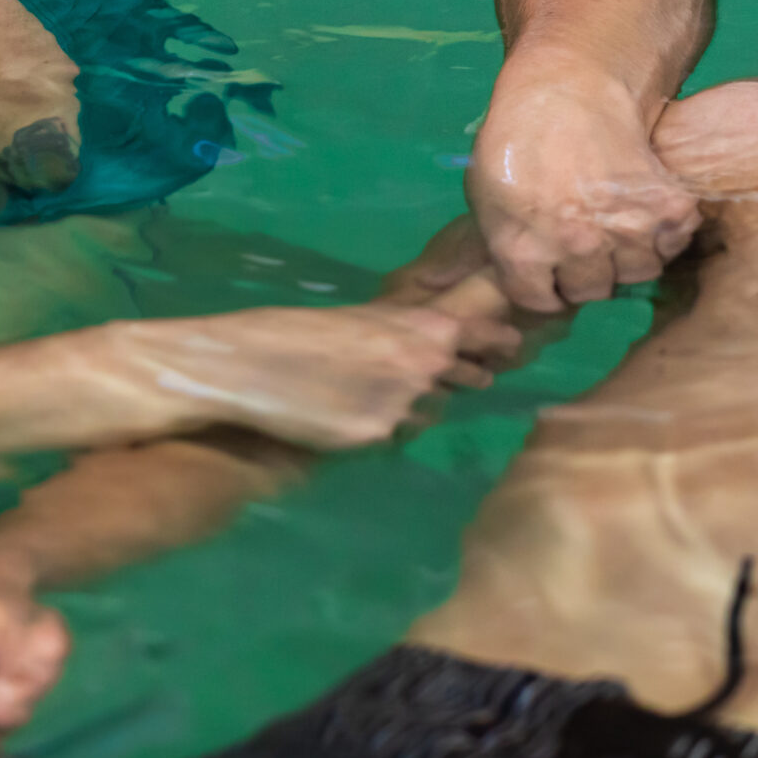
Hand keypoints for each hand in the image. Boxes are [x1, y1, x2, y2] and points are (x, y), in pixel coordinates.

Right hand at [133, 301, 520, 450]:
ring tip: (365, 394)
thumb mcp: (360, 319)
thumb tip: (437, 343)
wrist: (246, 365)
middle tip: (435, 376)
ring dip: (411, 408)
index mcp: (424, 328)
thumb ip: (403, 332)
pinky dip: (380, 430)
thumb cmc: (296, 331)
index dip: (500, 342)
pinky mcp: (376, 439)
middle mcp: (425, 367)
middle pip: (464, 380)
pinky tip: (346, 416)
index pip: (487, 338)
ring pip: (428, 413)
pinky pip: (394, 436)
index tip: (511, 347)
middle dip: (455, 379)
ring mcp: (404, 407)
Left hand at [466, 79, 701, 311]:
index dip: (545, 286)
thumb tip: (523, 267)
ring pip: (637, 272)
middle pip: (592, 290)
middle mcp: (576, 249)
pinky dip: (665, 231)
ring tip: (618, 227)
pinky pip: (673, 242)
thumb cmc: (517, 134)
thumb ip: (504, 238)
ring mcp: (625, 229)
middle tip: (586, 244)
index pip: (541, 301)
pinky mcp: (667, 207)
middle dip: (586, 272)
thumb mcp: (485, 191)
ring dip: (628, 255)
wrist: (570, 84)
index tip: (551, 272)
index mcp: (523, 250)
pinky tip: (647, 210)